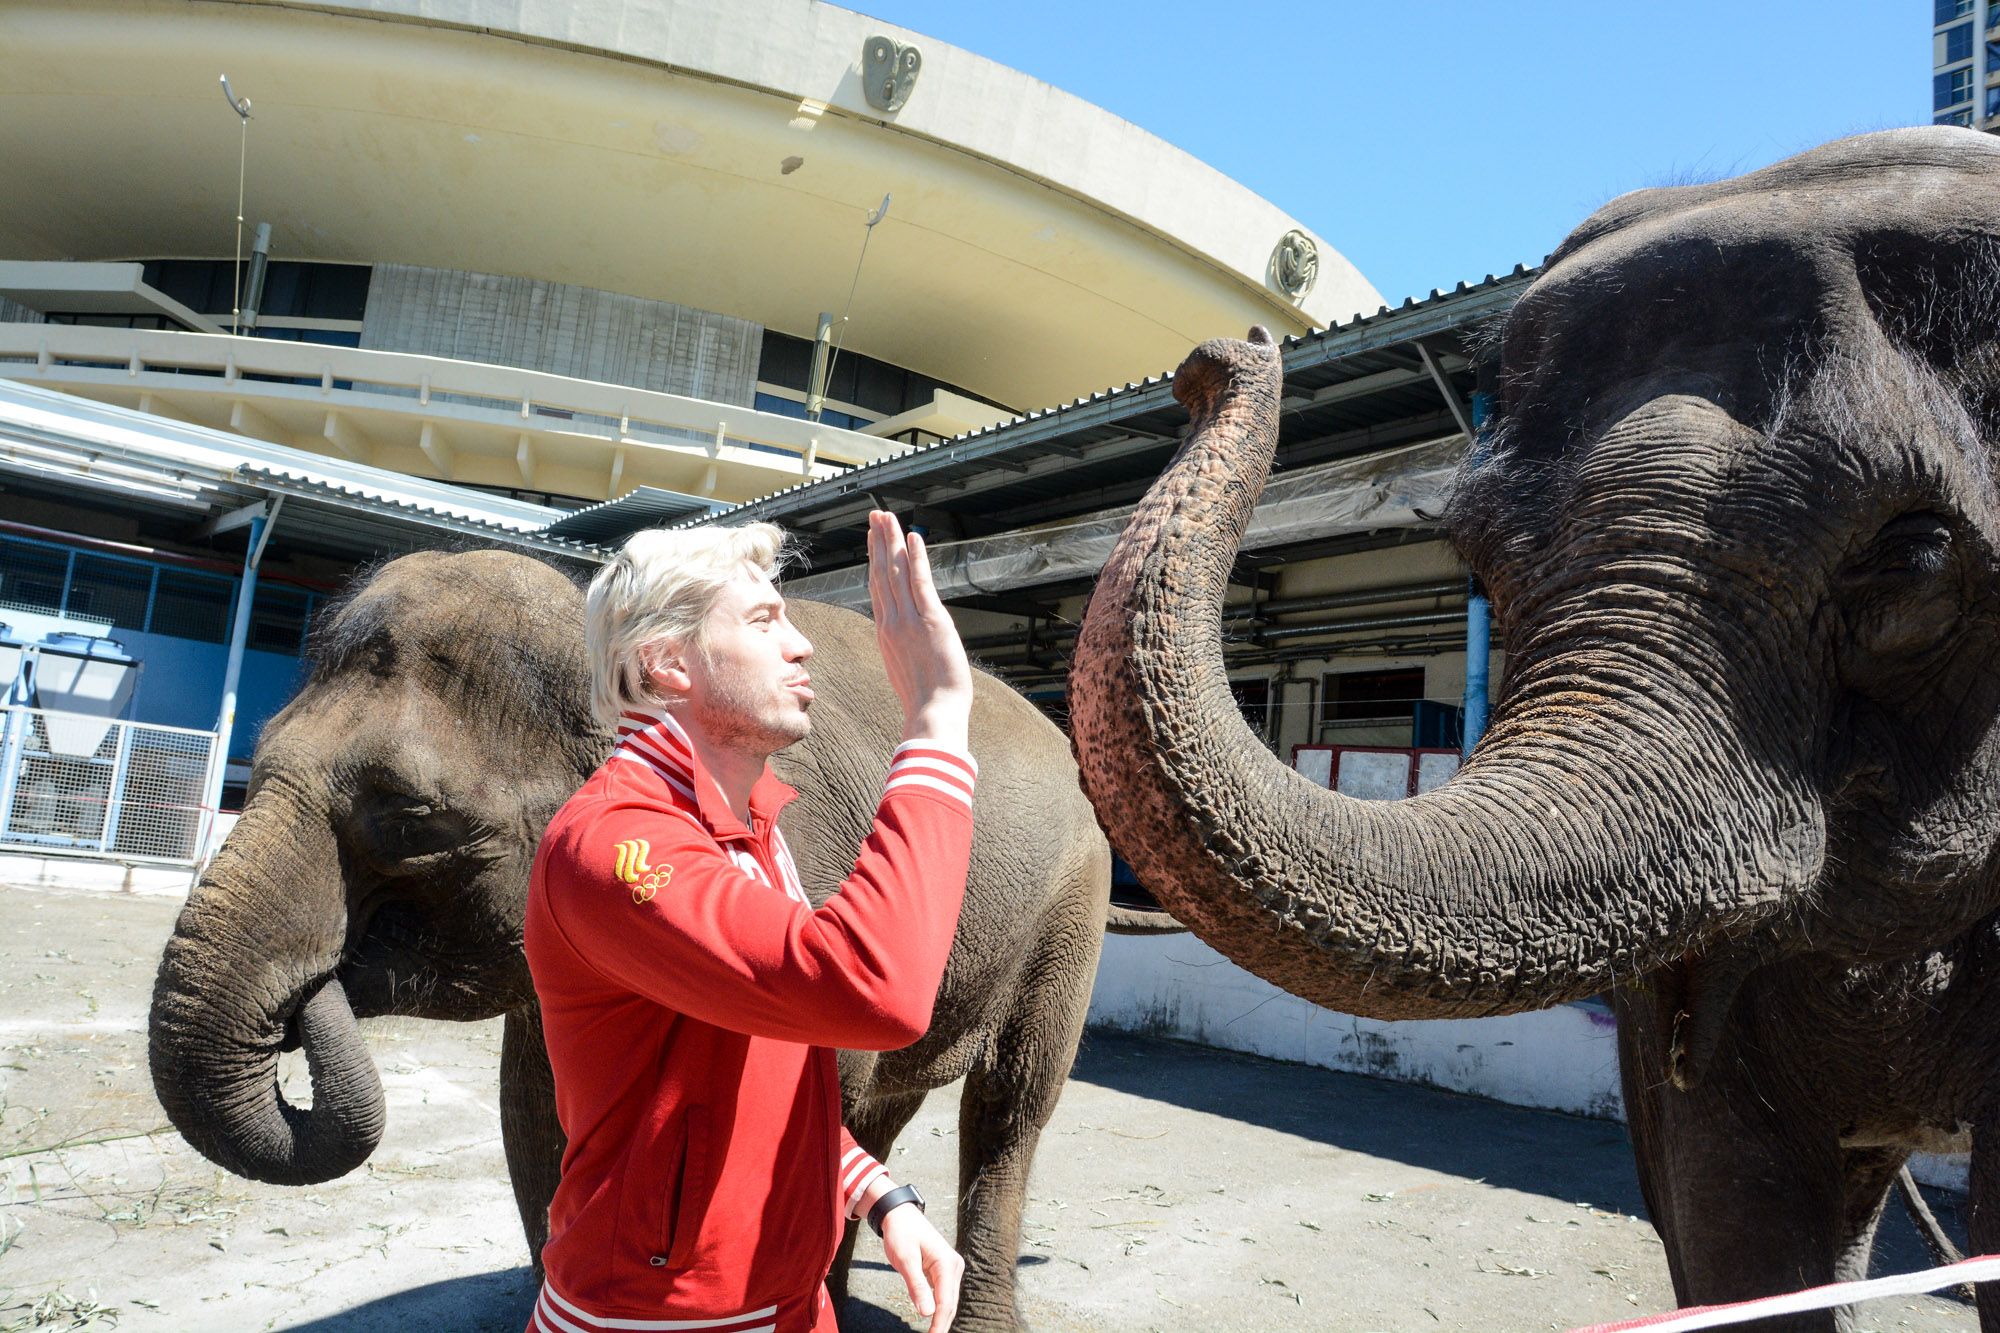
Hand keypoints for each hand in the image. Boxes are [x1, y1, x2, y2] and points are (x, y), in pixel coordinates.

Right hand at [867, 511, 972, 751]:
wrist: (933, 714)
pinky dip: (916, 559)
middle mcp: (892, 622)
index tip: (874, 540)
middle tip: (876, 515)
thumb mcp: (905, 669)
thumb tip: (904, 643)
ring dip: (892, 541)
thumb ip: (901, 649)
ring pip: (896, 572)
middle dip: (878, 541)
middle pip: (881, 573)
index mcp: (886, 632)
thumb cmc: (925, 700)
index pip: (878, 588)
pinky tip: (913, 538)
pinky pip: (920, 583)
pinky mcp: (930, 621)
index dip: (874, 560)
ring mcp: (909, 620)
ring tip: (888, 517)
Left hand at [879, 1201, 962, 1332]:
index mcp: (947, 1263)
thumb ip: (917, 1286)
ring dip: (942, 1319)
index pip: (946, 1302)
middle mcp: (954, 1266)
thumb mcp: (905, 1260)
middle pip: (950, 1304)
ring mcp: (951, 1268)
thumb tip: (927, 1313)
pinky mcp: (944, 1270)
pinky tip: (934, 1322)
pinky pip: (943, 1294)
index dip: (939, 1324)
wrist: (900, 1215)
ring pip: (949, 1301)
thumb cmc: (901, 1234)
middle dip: (942, 1325)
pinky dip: (939, 1308)